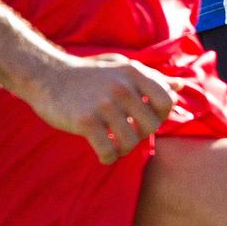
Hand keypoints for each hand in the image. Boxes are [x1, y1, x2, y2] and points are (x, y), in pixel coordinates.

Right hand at [24, 54, 179, 163]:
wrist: (46, 76)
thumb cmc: (88, 74)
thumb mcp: (120, 67)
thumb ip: (151, 78)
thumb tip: (180, 86)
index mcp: (133, 72)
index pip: (166, 101)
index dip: (159, 116)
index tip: (144, 119)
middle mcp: (121, 86)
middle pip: (151, 125)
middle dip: (141, 135)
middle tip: (126, 133)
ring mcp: (103, 104)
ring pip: (131, 142)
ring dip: (123, 149)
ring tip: (113, 144)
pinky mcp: (85, 121)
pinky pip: (109, 151)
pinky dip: (108, 157)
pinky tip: (102, 152)